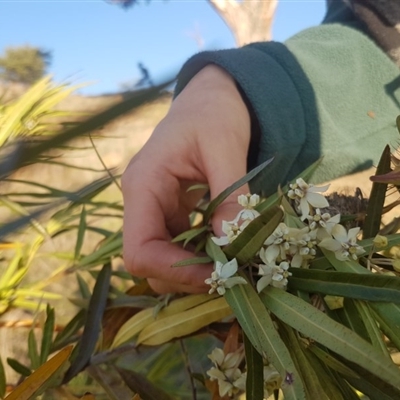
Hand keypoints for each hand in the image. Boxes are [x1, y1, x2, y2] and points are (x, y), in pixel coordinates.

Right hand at [122, 65, 250, 292]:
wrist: (212, 100)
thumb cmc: (214, 113)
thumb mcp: (225, 146)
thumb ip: (230, 195)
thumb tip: (233, 245)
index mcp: (144, 185)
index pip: (139, 250)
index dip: (174, 270)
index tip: (217, 274)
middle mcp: (142, 203)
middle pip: (149, 263)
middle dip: (186, 276)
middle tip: (230, 275)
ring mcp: (156, 210)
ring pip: (163, 261)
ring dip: (195, 271)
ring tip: (232, 265)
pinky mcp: (172, 213)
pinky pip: (179, 248)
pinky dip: (201, 258)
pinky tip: (226, 252)